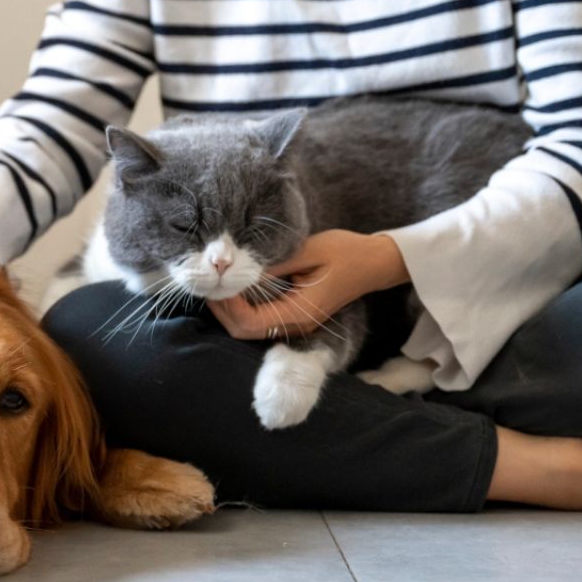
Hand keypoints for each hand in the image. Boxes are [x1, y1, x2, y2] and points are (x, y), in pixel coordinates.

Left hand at [207, 230, 408, 339]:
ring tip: (215, 281)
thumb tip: (239, 270)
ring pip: (247, 327)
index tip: (217, 280)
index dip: (227, 305)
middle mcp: (293, 325)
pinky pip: (257, 318)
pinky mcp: (291, 316)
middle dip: (220, 309)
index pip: (249, 321)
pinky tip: (232, 285)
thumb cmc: (345, 252)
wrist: (373, 262)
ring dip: (227, 308)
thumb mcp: (307, 251)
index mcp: (298, 313)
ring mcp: (292, 323)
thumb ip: (273, 265)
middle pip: (242, 330)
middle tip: (208, 282)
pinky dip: (240, 305)